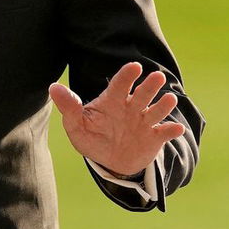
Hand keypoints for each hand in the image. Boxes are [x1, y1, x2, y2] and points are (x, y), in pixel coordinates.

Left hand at [50, 61, 185, 177]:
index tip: (135, 67)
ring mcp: (144, 122)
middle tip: (157, 77)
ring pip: (156, 110)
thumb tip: (53, 87)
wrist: (111, 162)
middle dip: (150, 85)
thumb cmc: (92, 138)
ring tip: (169, 100)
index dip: (127, 75)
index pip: (120, 85)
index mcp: (113, 101)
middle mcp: (132, 107)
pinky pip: (165, 132)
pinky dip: (171, 130)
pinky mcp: (154, 137)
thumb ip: (69, 107)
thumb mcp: (76, 125)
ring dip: (164, 105)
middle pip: (142, 94)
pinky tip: (175, 129)